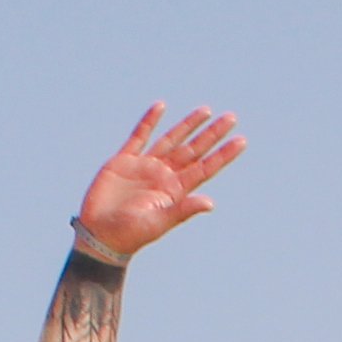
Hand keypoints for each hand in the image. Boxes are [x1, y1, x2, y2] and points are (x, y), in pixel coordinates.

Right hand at [75, 105, 242, 260]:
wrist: (101, 235)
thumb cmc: (131, 234)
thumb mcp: (159, 222)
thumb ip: (183, 210)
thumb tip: (210, 203)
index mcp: (175, 190)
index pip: (205, 168)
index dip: (223, 154)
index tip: (241, 141)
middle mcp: (164, 175)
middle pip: (193, 150)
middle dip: (211, 134)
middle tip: (231, 118)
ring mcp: (145, 166)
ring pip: (172, 139)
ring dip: (188, 125)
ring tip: (206, 110)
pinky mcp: (124, 161)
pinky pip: (139, 136)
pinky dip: (149, 122)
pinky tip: (161, 107)